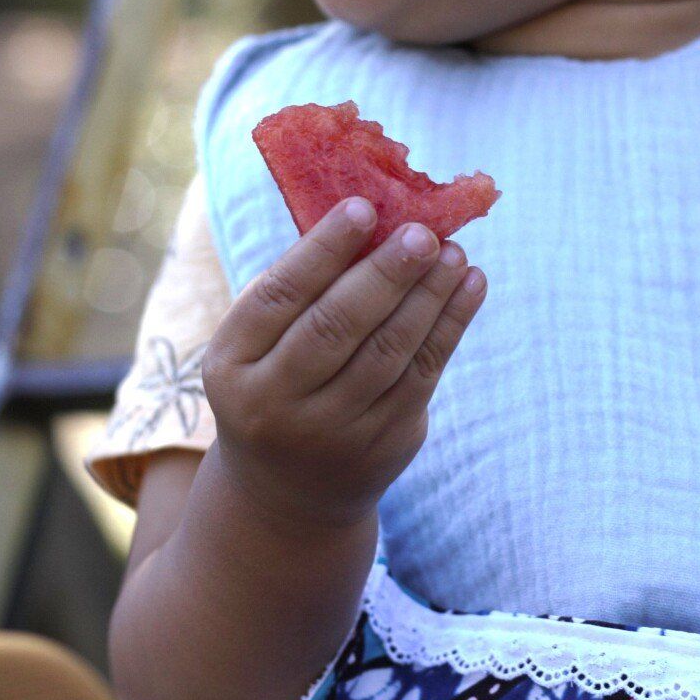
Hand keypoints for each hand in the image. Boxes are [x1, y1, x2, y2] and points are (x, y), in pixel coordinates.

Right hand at [201, 196, 485, 528]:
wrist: (289, 491)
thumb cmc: (275, 383)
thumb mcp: (258, 347)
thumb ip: (299, 290)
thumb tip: (370, 214)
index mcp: (231, 366)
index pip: (278, 298)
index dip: (321, 251)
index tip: (363, 208)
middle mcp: (275, 404)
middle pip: (336, 327)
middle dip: (385, 274)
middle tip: (423, 232)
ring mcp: (332, 431)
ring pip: (389, 352)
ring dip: (428, 296)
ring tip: (454, 252)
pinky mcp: (384, 443)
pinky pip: (423, 374)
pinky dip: (451, 325)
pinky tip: (469, 285)